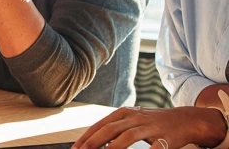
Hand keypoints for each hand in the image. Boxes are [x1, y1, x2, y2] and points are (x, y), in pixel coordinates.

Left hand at [73, 106, 226, 148]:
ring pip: (127, 137)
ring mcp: (149, 127)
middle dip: (93, 142)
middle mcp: (134, 118)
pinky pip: (153, 148)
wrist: (184, 119)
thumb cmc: (152, 122)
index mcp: (124, 113)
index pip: (100, 125)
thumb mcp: (131, 121)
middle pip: (109, 129)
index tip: (75, 148)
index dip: (86, 137)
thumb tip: (92, 142)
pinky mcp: (165, 137)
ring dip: (113, 148)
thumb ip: (114, 129)